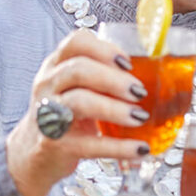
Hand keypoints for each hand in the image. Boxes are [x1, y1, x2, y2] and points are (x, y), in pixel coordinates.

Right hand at [5, 28, 151, 195]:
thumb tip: (161, 73)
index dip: (104, 48)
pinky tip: (141, 149)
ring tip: (140, 117)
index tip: (128, 61)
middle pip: (78, 70)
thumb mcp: (78, 87)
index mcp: (57, 65)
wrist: (34, 153)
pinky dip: (118, 147)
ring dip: (114, 109)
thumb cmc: (68, 113)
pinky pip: (88, 144)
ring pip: (79, 103)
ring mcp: (48, 115)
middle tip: (140, 91)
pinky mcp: (55, 145)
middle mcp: (48, 85)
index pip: (76, 42)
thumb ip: (107, 76)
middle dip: (113, 79)